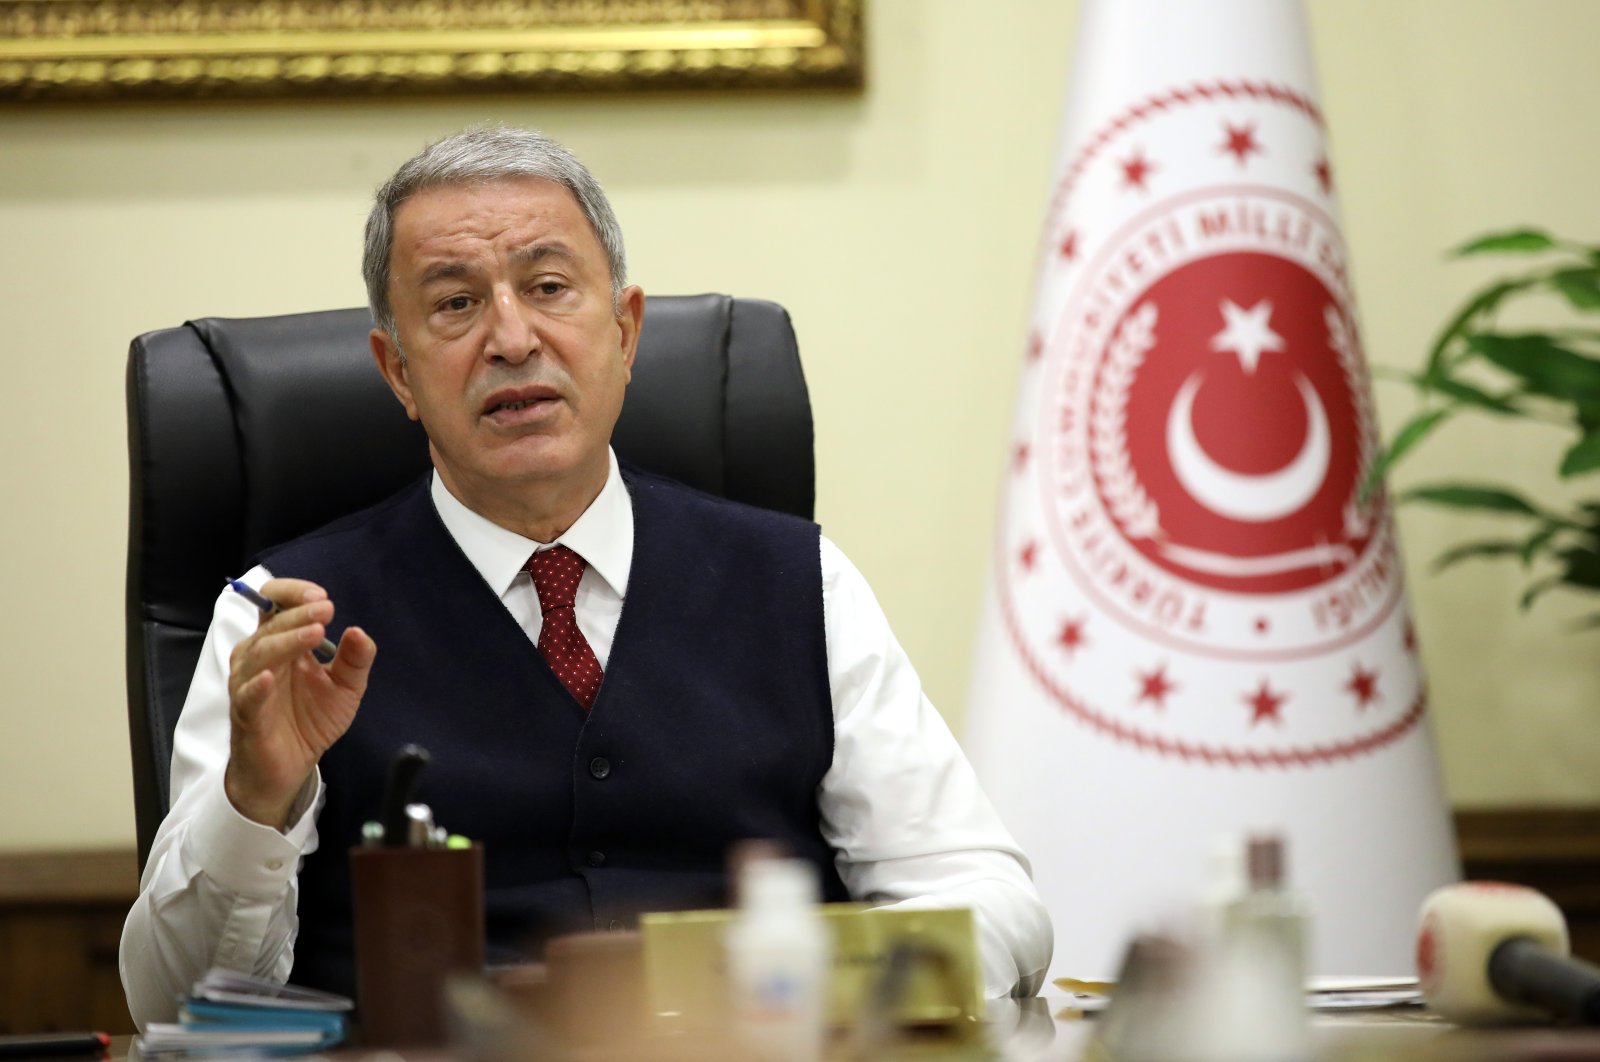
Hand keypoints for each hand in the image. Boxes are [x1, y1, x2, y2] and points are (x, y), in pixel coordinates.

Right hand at [224, 579, 375, 828]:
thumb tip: (358, 631)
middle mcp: (260, 657)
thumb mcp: (346, 687)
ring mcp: (249, 684)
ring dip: (287, 640)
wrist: (291, 766)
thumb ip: (356, 660)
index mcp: (282, 643)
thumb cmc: (311, 719)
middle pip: (271, 625)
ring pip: (259, 653)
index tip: (323, 597)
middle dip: (299, 614)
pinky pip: (247, 695)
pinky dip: (257, 685)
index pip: (276, 604)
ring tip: (315, 633)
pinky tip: (270, 677)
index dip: (294, 594)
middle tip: (326, 608)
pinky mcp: (246, 714)